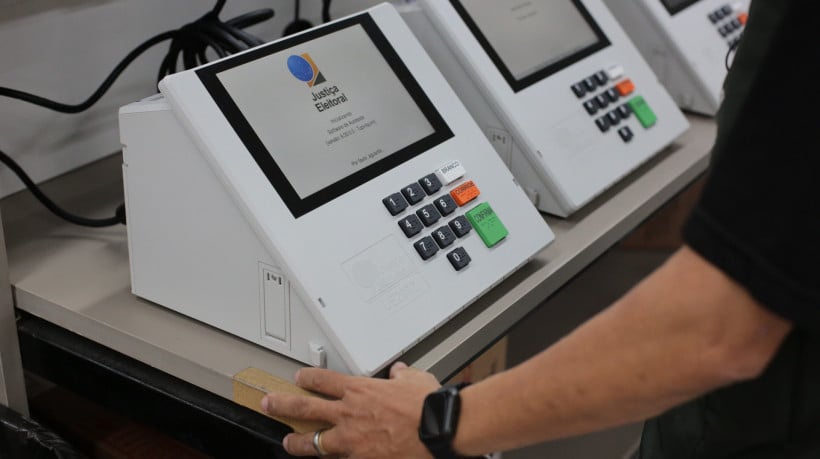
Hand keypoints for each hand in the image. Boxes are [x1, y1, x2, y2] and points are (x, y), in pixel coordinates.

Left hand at [262, 362, 440, 457]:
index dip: (308, 378)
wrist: (437, 430)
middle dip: (283, 405)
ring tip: (288, 442)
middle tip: (270, 404)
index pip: (324, 380)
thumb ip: (403, 376)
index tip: (300, 377)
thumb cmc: (427, 405)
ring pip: (314, 442)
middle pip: (305, 408)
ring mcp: (352, 441)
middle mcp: (349, 414)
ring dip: (298, 443)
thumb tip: (400, 372)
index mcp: (360, 390)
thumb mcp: (415, 380)